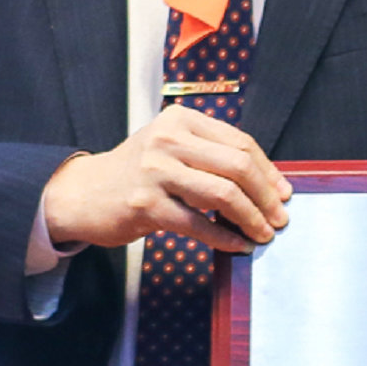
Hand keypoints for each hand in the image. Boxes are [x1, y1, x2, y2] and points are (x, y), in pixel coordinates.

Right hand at [38, 106, 289, 255]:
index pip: (240, 143)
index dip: (268, 171)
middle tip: (279, 218)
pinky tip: (238, 245)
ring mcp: (155, 170)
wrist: (84, 193)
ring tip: (263, 233)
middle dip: (265, 196)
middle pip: (237, 166)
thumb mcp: (171, 148)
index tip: (283, 193)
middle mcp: (168, 139)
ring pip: (222, 194)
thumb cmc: (138, 172)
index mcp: (181, 120)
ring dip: (251, 218)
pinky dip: (224, 237)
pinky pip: (198, 223)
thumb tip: (268, 183)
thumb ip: (211, 155)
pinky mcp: (145, 204)